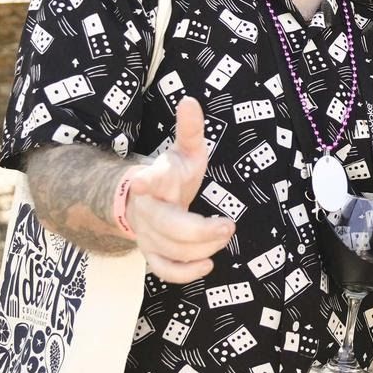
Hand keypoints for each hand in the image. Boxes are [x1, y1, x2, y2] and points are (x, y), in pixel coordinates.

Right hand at [125, 97, 235, 284]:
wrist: (143, 201)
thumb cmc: (172, 175)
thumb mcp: (183, 151)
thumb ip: (190, 130)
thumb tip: (190, 101)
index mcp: (154, 180)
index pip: (148, 180)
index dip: (146, 180)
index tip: (144, 179)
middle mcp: (147, 210)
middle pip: (167, 226)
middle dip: (200, 230)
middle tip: (229, 225)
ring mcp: (147, 234)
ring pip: (171, 249)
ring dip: (203, 246)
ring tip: (225, 233)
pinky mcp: (152, 252)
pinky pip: (163, 270)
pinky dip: (185, 272)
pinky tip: (208, 263)